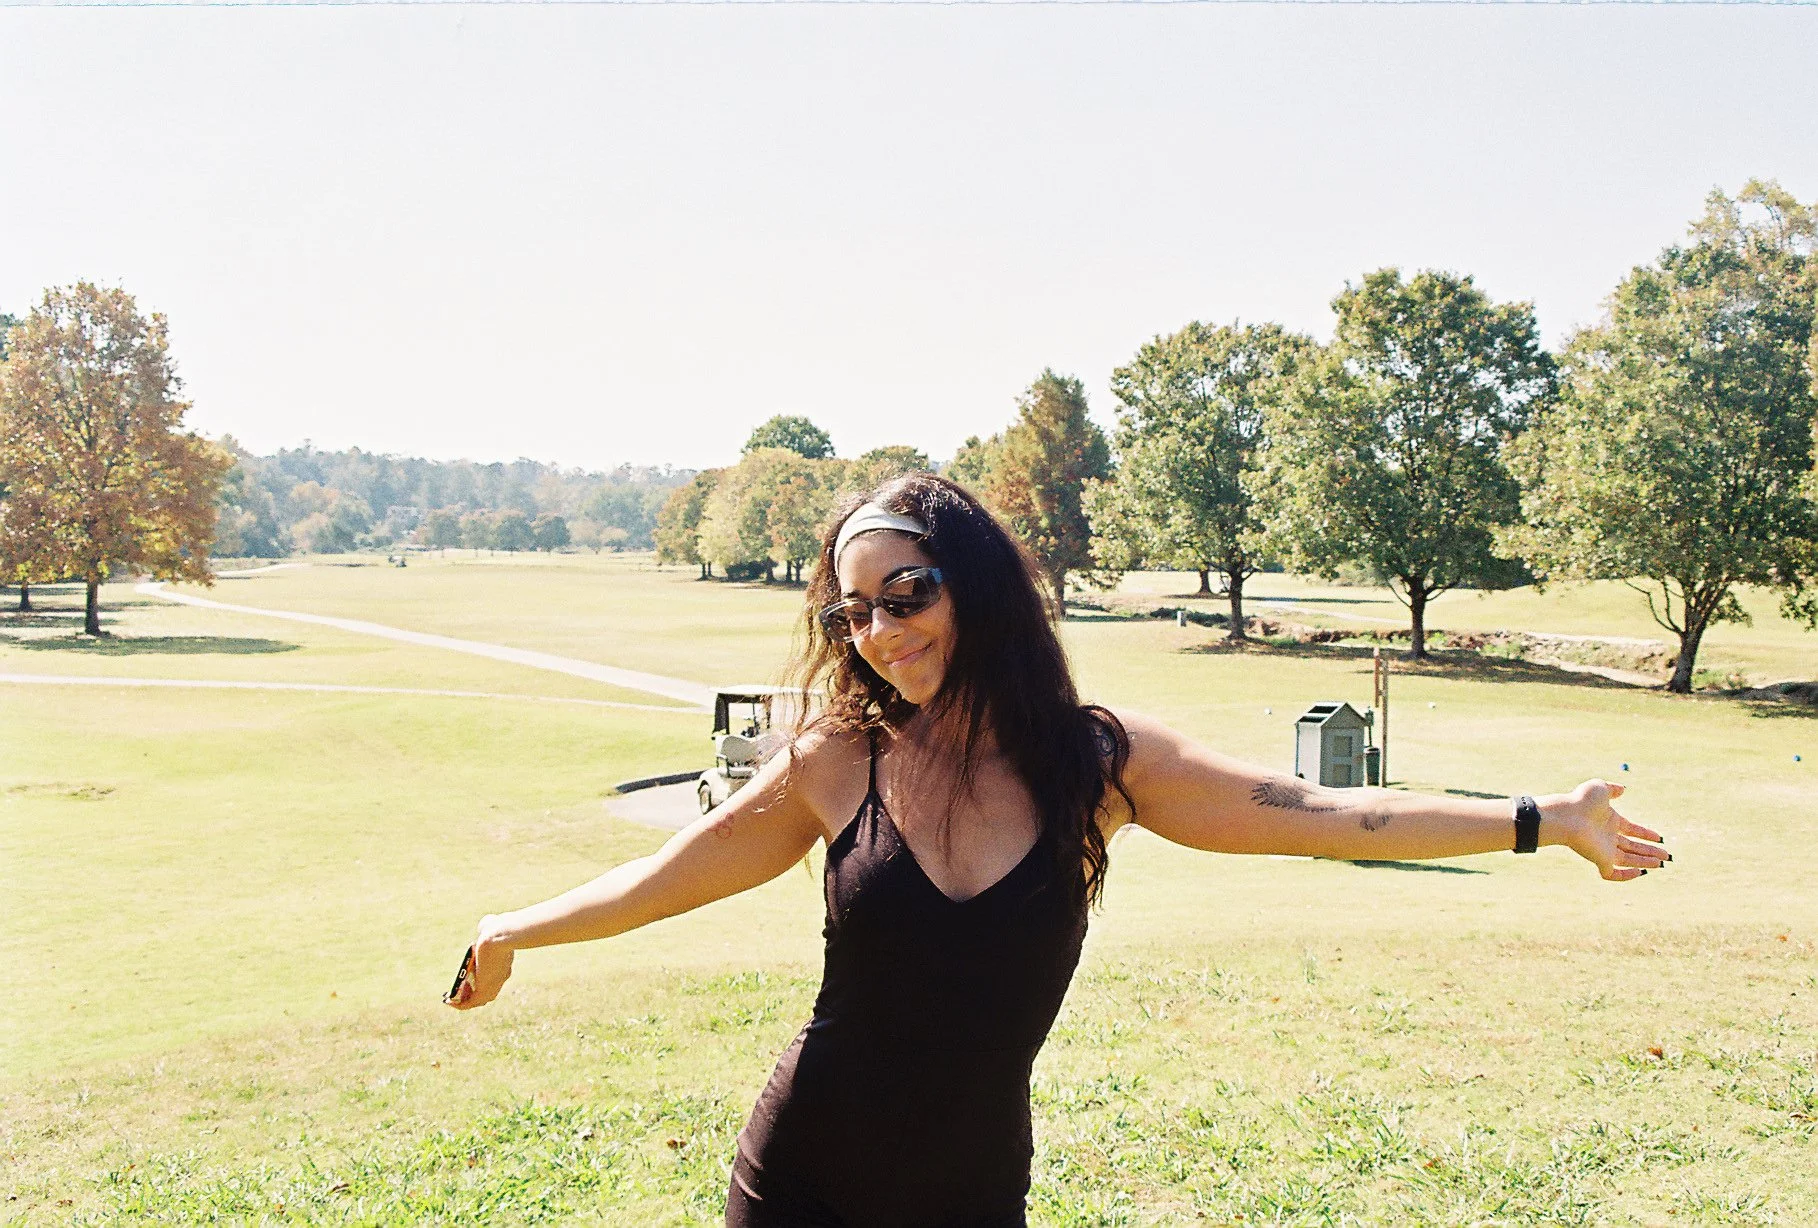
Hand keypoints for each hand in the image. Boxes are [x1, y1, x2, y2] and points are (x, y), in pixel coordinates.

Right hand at [448, 916, 514, 1009]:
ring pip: (478, 999)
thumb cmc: (498, 928)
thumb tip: (483, 926)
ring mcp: (493, 985)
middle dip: (471, 993)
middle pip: (487, 992)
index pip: (493, 978)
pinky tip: (447, 1001)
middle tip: (457, 990)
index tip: (469, 978)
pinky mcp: (484, 990)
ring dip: (463, 1000)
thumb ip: (487, 926)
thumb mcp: (492, 925)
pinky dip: (458, 1004)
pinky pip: (470, 1003)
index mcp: (504, 963)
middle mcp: (501, 977)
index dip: (481, 980)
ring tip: (450, 997)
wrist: (500, 936)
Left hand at [1548, 780, 1669, 881]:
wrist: (1566, 816)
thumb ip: (1612, 789)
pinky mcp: (1600, 860)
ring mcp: (1604, 849)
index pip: (1631, 830)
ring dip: (1646, 861)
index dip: (1645, 834)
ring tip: (1662, 863)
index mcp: (1609, 820)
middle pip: (1632, 847)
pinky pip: (1614, 874)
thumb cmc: (1581, 801)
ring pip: (1629, 860)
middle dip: (1650, 851)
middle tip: (1667, 856)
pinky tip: (1641, 872)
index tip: (1659, 838)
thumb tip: (1623, 789)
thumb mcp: (1600, 788)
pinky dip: (1627, 876)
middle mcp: (1608, 837)